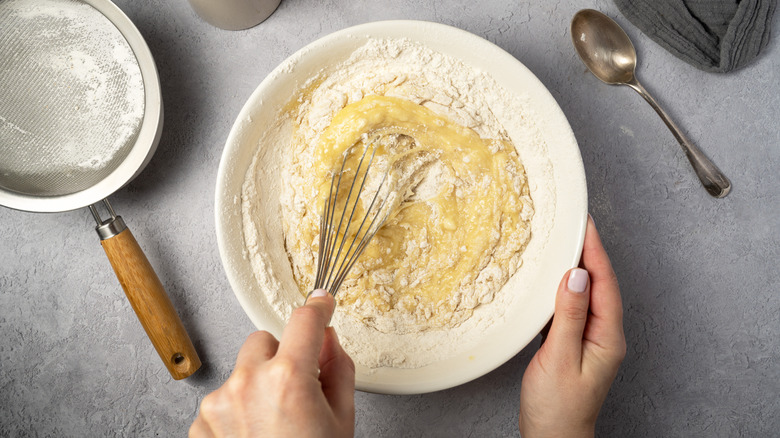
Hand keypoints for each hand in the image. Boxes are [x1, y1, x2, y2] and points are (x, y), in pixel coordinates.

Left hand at [190, 290, 355, 437]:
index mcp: (288, 379)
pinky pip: (223, 398)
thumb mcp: (342, 420)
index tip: (322, 303)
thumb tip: (328, 340)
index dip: (318, 307)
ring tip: (273, 423)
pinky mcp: (200, 424)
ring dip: (257, 383)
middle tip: (297, 388)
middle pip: (264, 340)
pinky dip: (237, 410)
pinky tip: (254, 437)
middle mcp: (247, 384)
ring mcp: (218, 405)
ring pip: (241, 370)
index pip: (304, 321)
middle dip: (282, 355)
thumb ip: (338, 369)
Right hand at [518, 216, 625, 437]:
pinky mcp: (574, 344)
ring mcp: (590, 339)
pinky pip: (572, 307)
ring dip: (574, 267)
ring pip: (585, 293)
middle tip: (573, 223)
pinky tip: (551, 280)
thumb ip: (568, 315)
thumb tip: (576, 276)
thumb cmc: (557, 408)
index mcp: (607, 336)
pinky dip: (562, 288)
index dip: (594, 249)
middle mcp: (604, 335)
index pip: (603, 282)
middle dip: (587, 251)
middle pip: (598, 283)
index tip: (584, 222)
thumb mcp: (560, 357)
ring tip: (562, 242)